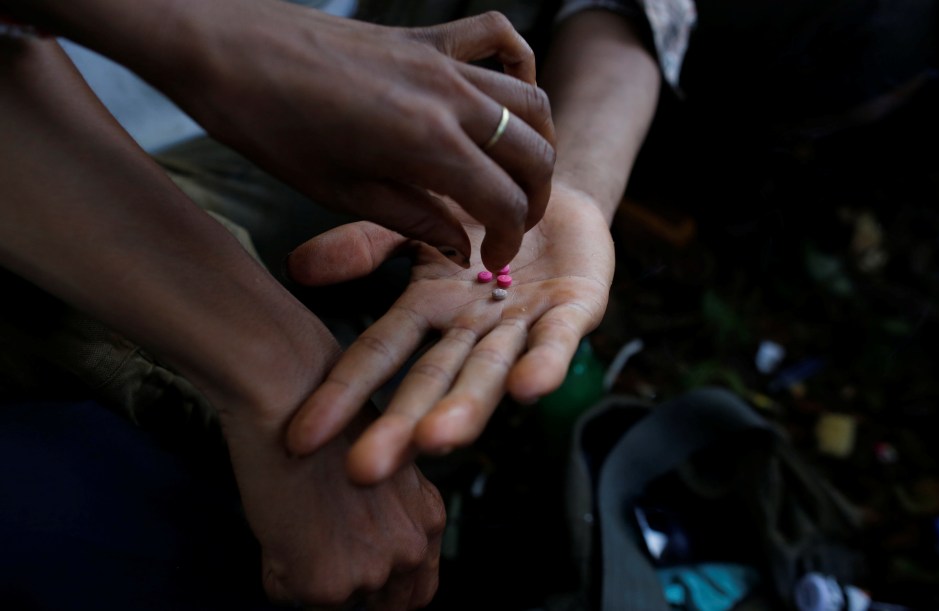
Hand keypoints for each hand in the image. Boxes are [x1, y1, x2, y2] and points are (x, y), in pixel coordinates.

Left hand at [153, 1, 555, 270]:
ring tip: (518, 175)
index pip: (503, 201)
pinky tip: (507, 91)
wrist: (225, 46)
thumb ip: (413, 218)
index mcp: (427, 144)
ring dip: (536, 143)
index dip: (508, 239)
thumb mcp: (339, 190)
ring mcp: (442, 60)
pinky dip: (518, 65)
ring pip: (529, 100)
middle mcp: (449, 97)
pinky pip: (497, 38)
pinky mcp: (427, 36)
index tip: (494, 258)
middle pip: (532, 152)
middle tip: (512, 226)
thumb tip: (459, 244)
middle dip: (535, 199)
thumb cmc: (268, 123)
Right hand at [220, 402, 444, 609]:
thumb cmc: (326, 418)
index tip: (361, 581)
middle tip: (320, 558)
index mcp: (428, 518)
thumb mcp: (380, 469)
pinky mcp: (326, 580)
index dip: (389, 592)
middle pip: (387, 604)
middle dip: (353, 590)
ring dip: (309, 572)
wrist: (292, 396)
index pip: (419, 588)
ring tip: (298, 519)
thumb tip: (357, 553)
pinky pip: (289, 594)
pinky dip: (275, 568)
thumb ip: (385, 517)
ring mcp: (371, 569)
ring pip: (334, 601)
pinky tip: (279, 522)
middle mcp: (410, 548)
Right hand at [284, 184, 614, 482]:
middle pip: (433, 382)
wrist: (552, 195)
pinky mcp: (576, 309)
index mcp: (428, 312)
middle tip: (365, 470)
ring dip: (468, 407)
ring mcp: (523, 325)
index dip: (344, 394)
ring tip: (439, 440)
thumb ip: (364, 245)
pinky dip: (546, 364)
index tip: (300, 440)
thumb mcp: (414, 226)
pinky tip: (530, 389)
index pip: (379, 356)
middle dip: (403, 426)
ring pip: (491, 371)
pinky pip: (559, 339)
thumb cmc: (479, 217)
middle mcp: (471, 331)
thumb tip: (296, 266)